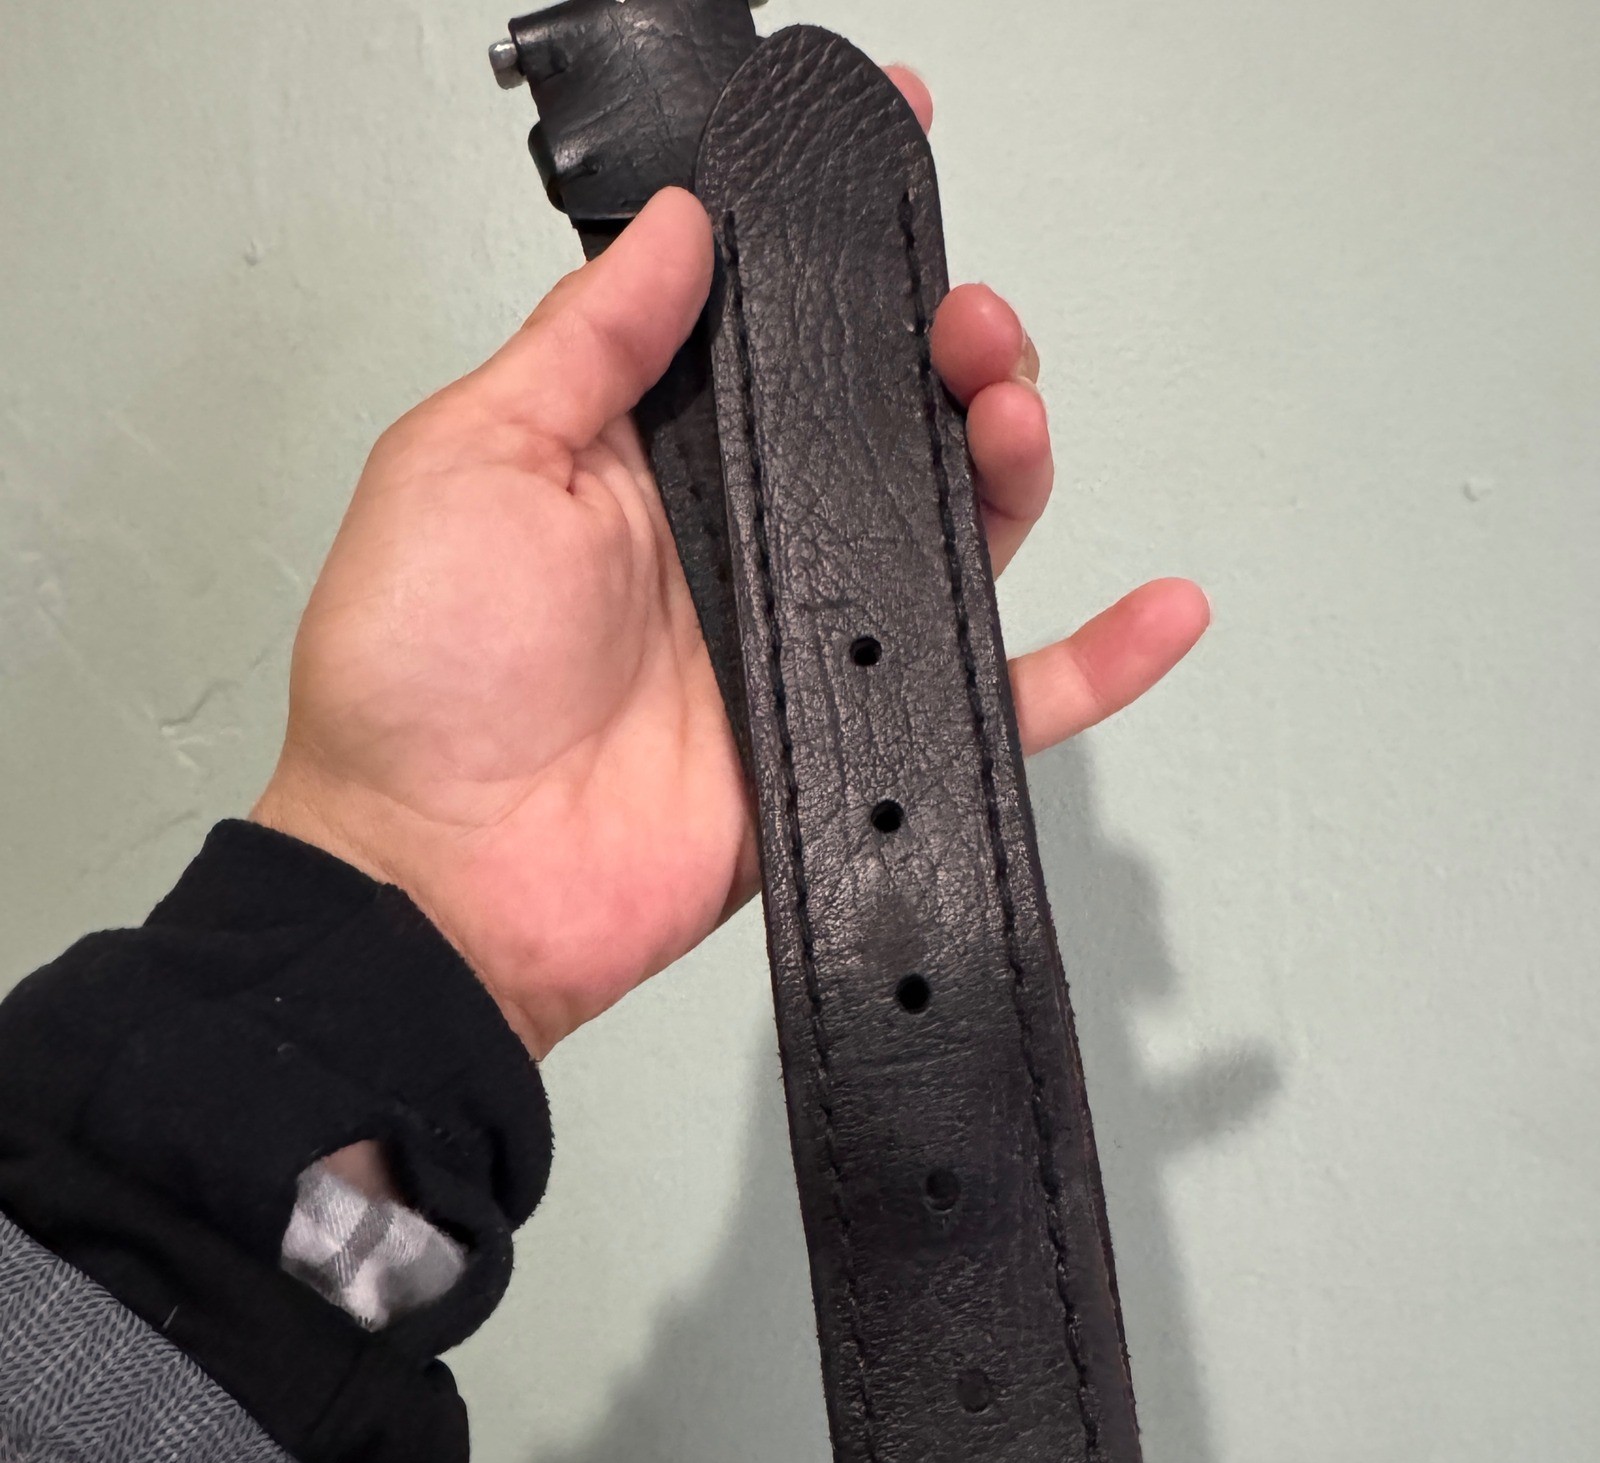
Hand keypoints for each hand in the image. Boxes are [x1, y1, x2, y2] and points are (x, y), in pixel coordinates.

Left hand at [254, 72, 1208, 1059]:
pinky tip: (1161, 611)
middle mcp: (746, 546)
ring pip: (956, 537)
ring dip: (1013, 461)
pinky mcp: (852, 745)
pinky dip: (1092, 668)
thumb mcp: (475, 457)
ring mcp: (808, 645)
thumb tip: (682, 227)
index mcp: (657, 464)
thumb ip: (589, 341)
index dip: (841, 255)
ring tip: (1010, 410)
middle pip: (891, 428)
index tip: (898, 161)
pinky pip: (999, 703)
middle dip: (947, 352)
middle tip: (962, 322)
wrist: (444, 878)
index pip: (778, 335)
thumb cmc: (423, 674)